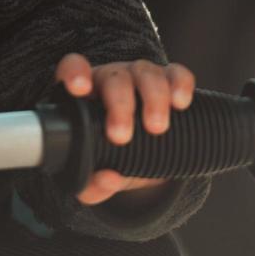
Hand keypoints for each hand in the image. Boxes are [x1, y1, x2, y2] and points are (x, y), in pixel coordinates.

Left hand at [55, 53, 195, 205]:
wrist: (143, 160)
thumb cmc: (109, 158)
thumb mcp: (96, 176)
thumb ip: (93, 186)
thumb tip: (107, 179)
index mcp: (84, 94)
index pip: (73, 69)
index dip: (75, 73)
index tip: (79, 88)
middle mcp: (110, 79)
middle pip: (114, 78)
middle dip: (119, 106)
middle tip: (121, 137)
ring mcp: (140, 77)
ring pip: (145, 73)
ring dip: (152, 98)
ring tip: (156, 128)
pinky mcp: (169, 81)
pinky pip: (176, 74)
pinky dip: (179, 84)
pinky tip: (180, 103)